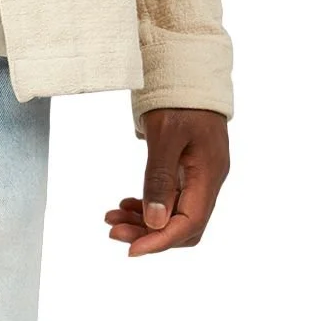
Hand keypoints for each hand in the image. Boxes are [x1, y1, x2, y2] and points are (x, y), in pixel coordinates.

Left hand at [105, 108, 229, 255]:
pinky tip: (125, 205)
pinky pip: (169, 201)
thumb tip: (155, 221)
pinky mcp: (187, 171)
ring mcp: (199, 176)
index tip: (130, 250)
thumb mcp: (165, 136)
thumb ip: (160, 179)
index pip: (190, 223)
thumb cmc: (179, 99)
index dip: (160, 241)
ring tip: (111, 218)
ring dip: (143, 222)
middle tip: (112, 231)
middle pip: (183, 226)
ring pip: (173, 216)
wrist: (188, 71)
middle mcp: (208, 180)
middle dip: (148, 234)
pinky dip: (146, 207)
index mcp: (209, 174)